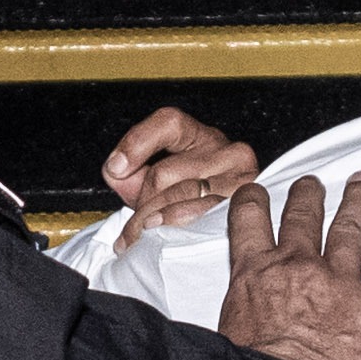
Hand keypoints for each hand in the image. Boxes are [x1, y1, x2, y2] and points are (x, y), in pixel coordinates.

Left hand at [106, 102, 262, 229]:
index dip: (137, 143)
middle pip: (164, 172)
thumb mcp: (150, 182)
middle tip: (134, 224)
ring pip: (181, 197)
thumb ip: (126, 174)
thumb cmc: (184, 203)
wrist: (227, 232)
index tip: (116, 168)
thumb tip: (116, 171)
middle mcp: (226, 150)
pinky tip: (165, 236)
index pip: (168, 123)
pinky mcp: (244, 206)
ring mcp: (240, 178)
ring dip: (155, 219)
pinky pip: (201, 215)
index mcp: (198, 136)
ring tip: (142, 234)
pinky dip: (177, 226)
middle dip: (143, 201)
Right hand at [212, 163, 360, 359]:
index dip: (253, 201)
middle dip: (308, 195)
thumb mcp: (223, 342)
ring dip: (357, 201)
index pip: (248, 221)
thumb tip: (234, 335)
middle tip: (313, 184)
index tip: (257, 193)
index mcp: (254, 276)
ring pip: (351, 227)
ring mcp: (340, 281)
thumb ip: (236, 321)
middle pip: (303, 217)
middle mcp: (297, 267)